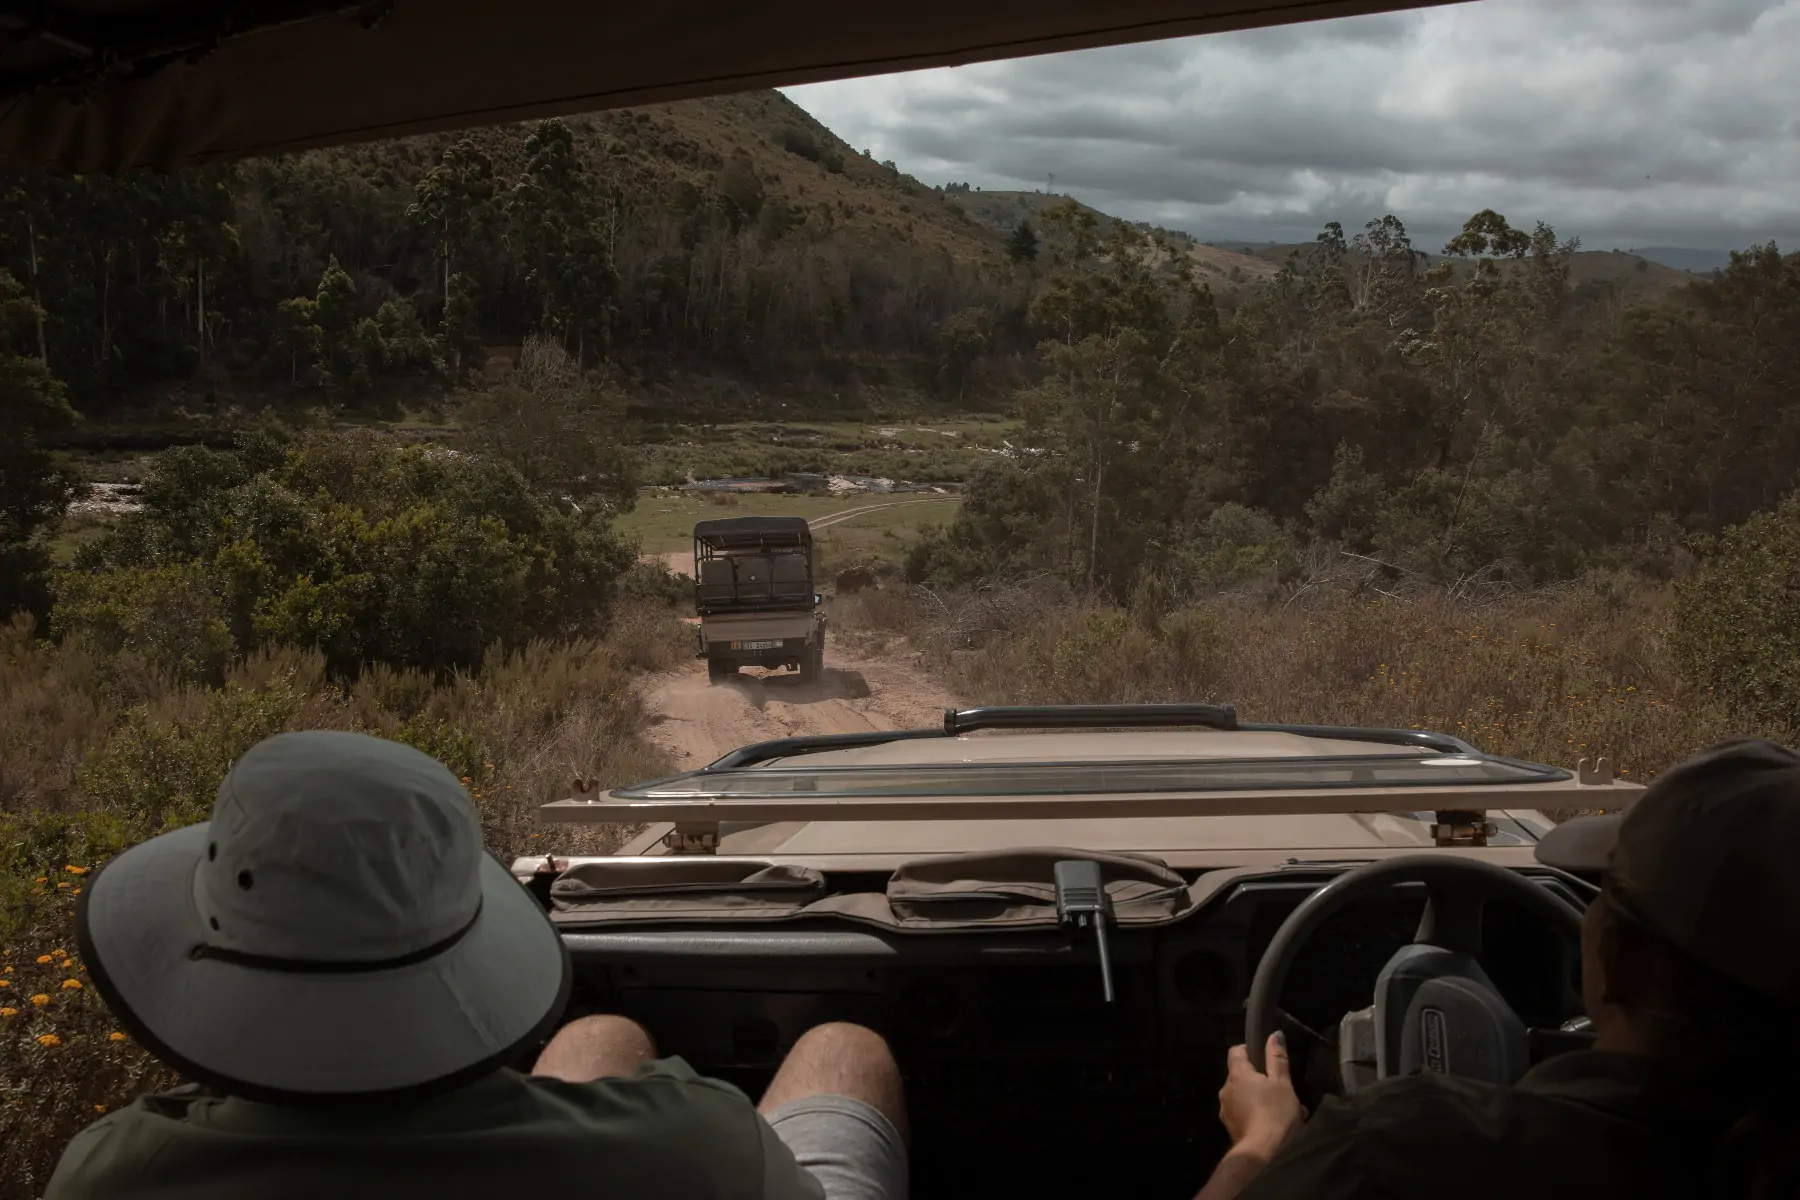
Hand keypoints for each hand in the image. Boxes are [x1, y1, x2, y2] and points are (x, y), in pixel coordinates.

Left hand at [1218, 1032, 1306, 1155]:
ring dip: (1260, 1098)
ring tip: (1283, 1110)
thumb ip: (1277, 1058)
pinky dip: (1256, 1114)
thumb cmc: (1274, 1113)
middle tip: (1281, 1089)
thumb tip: (1273, 1035)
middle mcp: (1226, 1088)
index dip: (1249, 1050)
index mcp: (1237, 1073)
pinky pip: (1243, 1113)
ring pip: (1244, 1096)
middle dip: (1260, 1079)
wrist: (1261, 1152)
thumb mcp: (1282, 1083)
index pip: (1236, 1051)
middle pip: (1241, 1075)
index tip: (1265, 1058)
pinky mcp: (1230, 1125)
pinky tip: (1274, 1124)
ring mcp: (1225, 1108)